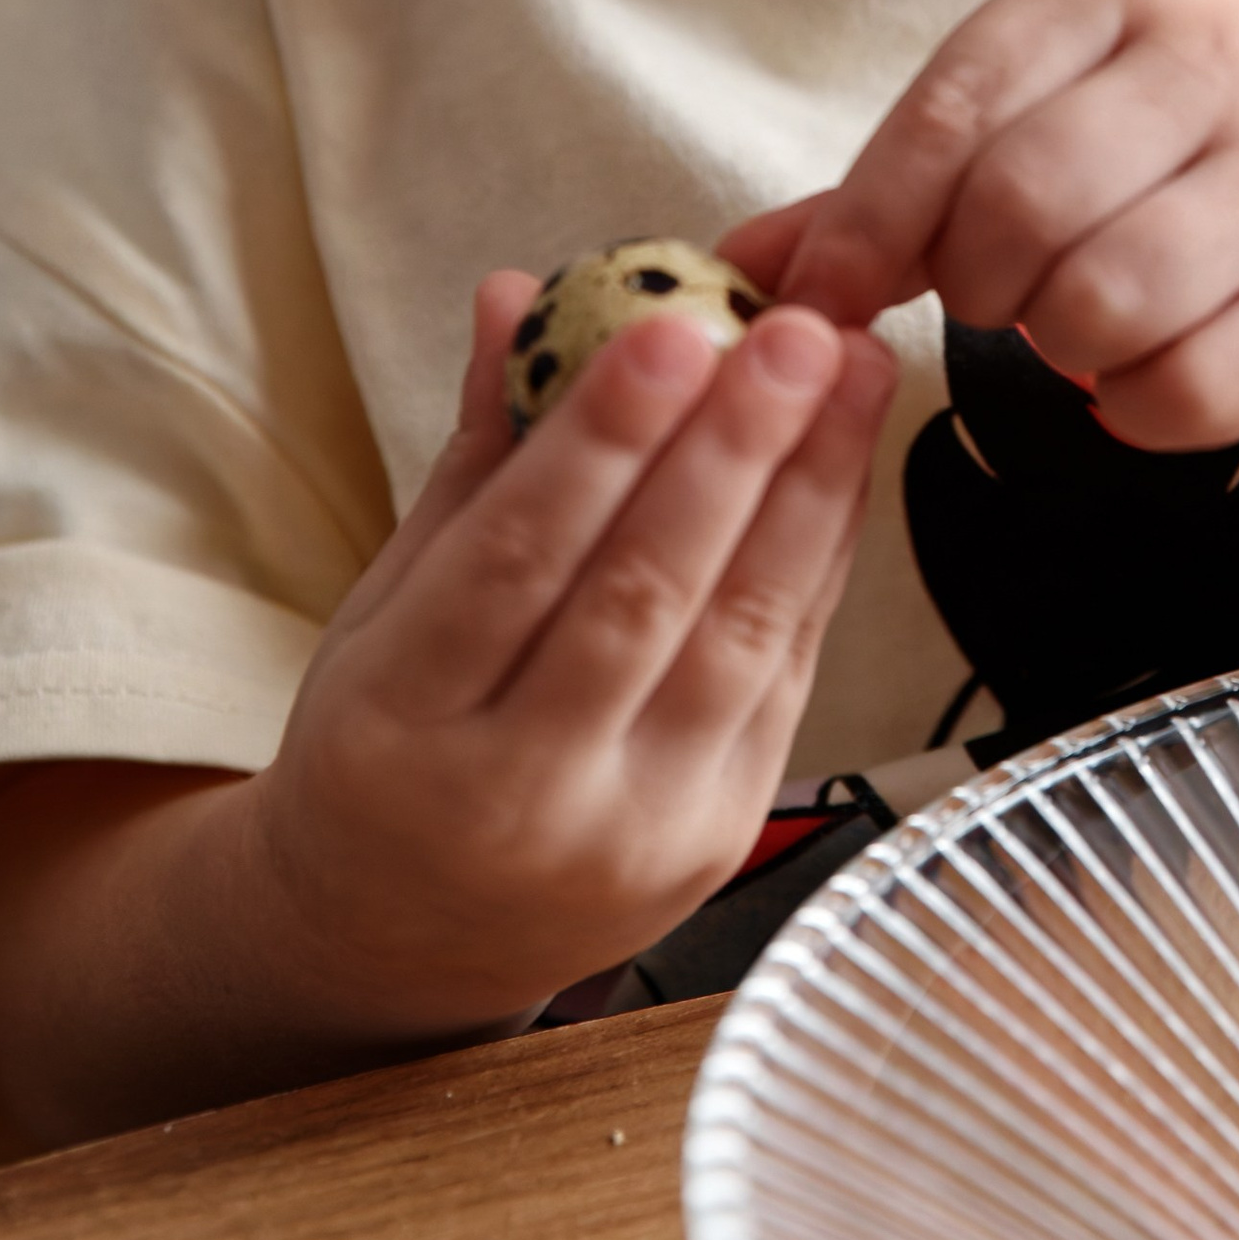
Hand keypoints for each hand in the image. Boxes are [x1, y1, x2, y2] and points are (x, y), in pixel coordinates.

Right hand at [239, 275, 895, 1034]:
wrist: (401, 946)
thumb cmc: (383, 748)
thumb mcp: (384, 606)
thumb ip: (476, 453)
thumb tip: (517, 293)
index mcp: (401, 727)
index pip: (513, 561)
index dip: (601, 443)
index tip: (673, 331)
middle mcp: (520, 794)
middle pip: (643, 599)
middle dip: (734, 452)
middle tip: (799, 334)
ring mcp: (632, 832)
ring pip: (736, 638)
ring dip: (808, 493)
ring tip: (855, 374)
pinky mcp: (717, 839)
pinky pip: (782, 675)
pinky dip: (818, 560)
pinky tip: (845, 466)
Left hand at [728, 0, 1238, 453]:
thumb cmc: (1126, 166)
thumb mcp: (1011, 132)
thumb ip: (874, 196)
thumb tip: (729, 272)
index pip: (955, 107)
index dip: (869, 222)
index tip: (819, 303)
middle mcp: (1230, 46)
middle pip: (1027, 202)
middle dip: (975, 282)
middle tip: (991, 296)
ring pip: (1107, 300)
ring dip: (1055, 345)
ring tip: (1070, 322)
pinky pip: (1187, 388)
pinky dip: (1132, 409)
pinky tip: (1138, 375)